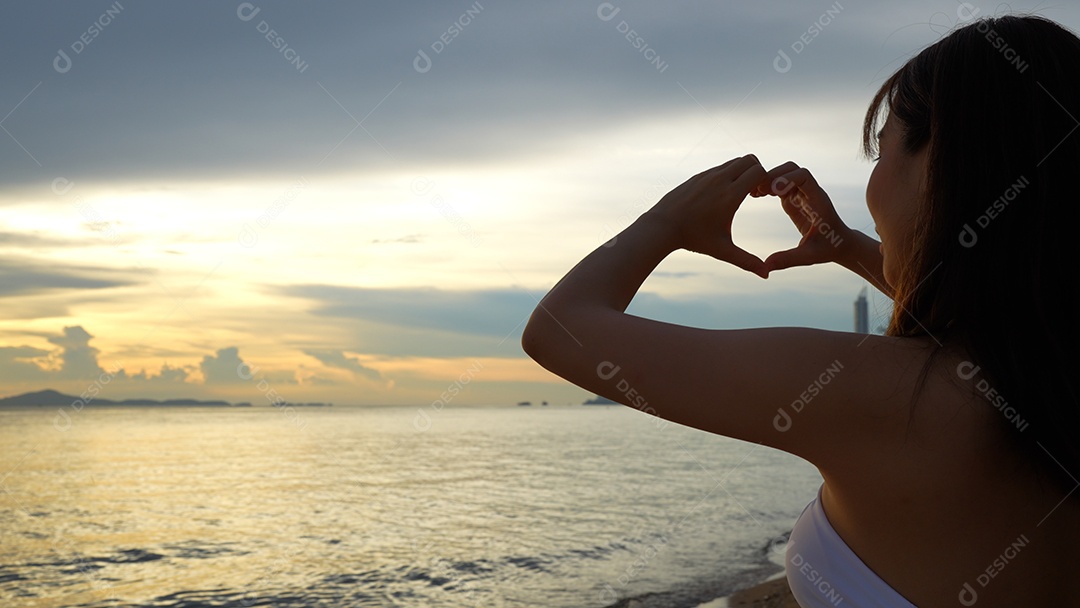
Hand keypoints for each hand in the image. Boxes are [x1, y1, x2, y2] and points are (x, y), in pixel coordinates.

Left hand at [643, 155, 767, 277]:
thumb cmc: (694, 239)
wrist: (662, 227)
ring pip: (734, 161)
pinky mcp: (697, 176)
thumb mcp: (722, 250)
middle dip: (757, 172)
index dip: (765, 181)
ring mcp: (707, 175)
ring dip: (741, 172)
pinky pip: (719, 167)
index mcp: (730, 195)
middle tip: (754, 192)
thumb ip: (746, 261)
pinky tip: (722, 194)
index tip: (760, 196)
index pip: (758, 172)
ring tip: (739, 193)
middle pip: (750, 160)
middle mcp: (719, 180)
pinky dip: (727, 174)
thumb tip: (766, 275)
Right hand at [750, 162, 851, 272]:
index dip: (787, 179)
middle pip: (792, 169)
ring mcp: (801, 194)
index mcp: (818, 200)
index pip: (804, 176)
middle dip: (773, 175)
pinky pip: (779, 184)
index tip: (772, 191)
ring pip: (784, 173)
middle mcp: (810, 192)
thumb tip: (766, 267)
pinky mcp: (794, 199)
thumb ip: (788, 259)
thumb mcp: (808, 256)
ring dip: (768, 179)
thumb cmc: (828, 248)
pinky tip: (755, 196)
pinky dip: (767, 186)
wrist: (838, 244)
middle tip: (757, 191)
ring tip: (752, 193)